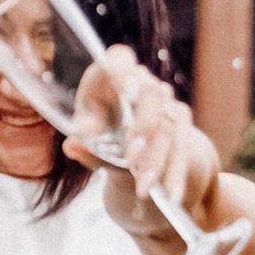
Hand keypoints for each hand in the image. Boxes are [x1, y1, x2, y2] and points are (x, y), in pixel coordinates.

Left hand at [72, 48, 220, 242]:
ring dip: (156, 160)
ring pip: (168, 127)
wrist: (131, 141)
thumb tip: (72, 144)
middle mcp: (143, 82)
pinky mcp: (180, 121)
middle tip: (131, 158)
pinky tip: (170, 195)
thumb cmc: (100, 126)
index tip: (124, 85)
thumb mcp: (90, 131)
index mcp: (112, 74)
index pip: (119, 59)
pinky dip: (174, 172)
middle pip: (151, 97)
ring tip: (144, 188)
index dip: (123, 67)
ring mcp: (165, 101)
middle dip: (144, 128)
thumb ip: (85, 137)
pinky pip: (182, 147)